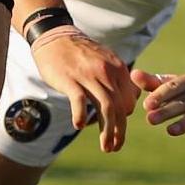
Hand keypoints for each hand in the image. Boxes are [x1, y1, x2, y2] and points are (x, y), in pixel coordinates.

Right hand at [29, 27, 138, 153]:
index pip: (129, 101)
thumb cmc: (80, 55)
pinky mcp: (70, 79)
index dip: (124, 119)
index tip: (118, 132)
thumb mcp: (106, 62)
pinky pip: (79, 101)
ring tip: (106, 147)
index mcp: (118, 69)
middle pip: (120, 107)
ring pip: (105, 108)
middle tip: (115, 147)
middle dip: (120, 131)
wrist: (56, 37)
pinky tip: (78, 126)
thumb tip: (128, 105)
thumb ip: (118, 82)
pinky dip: (80, 115)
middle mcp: (107, 72)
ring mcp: (89, 75)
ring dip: (107, 131)